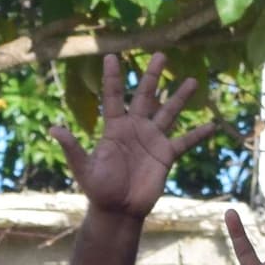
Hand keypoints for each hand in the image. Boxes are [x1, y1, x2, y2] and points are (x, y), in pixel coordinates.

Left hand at [58, 48, 223, 220]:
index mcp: (115, 128)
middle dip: (153, 75)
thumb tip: (53, 129)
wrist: (118, 210)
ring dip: (180, 97)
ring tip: (192, 80)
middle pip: (145, 96)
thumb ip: (72, 148)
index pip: (113, 97)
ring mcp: (152, 140)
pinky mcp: (165, 155)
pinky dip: (198, 134)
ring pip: (168, 112)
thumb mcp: (83, 168)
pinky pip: (184, 142)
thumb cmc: (99, 190)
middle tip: (161, 55)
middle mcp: (135, 128)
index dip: (112, 77)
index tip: (111, 56)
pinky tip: (212, 124)